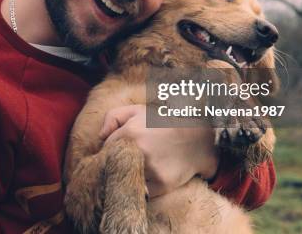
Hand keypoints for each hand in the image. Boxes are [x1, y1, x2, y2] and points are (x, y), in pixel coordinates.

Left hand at [99, 105, 218, 197]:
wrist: (201, 136)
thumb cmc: (166, 122)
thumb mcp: (139, 110)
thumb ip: (113, 117)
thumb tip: (100, 137)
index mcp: (129, 133)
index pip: (105, 150)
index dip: (110, 151)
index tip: (116, 152)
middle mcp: (138, 152)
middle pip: (115, 166)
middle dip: (119, 164)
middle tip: (128, 160)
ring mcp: (150, 170)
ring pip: (128, 179)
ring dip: (131, 175)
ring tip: (145, 164)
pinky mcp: (162, 185)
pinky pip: (144, 190)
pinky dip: (146, 184)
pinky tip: (156, 172)